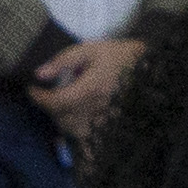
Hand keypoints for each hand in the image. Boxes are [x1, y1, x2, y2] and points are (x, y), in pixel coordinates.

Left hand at [29, 36, 145, 141]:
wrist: (155, 67)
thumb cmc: (121, 56)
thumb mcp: (91, 50)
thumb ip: (63, 61)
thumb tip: (39, 74)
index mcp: (88, 91)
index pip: (54, 103)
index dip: (38, 97)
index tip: (32, 89)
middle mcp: (94, 110)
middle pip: (60, 117)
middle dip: (50, 106)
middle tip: (47, 93)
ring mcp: (103, 120)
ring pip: (71, 128)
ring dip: (61, 117)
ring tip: (62, 103)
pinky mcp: (111, 125)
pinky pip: (87, 138)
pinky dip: (76, 131)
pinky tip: (76, 120)